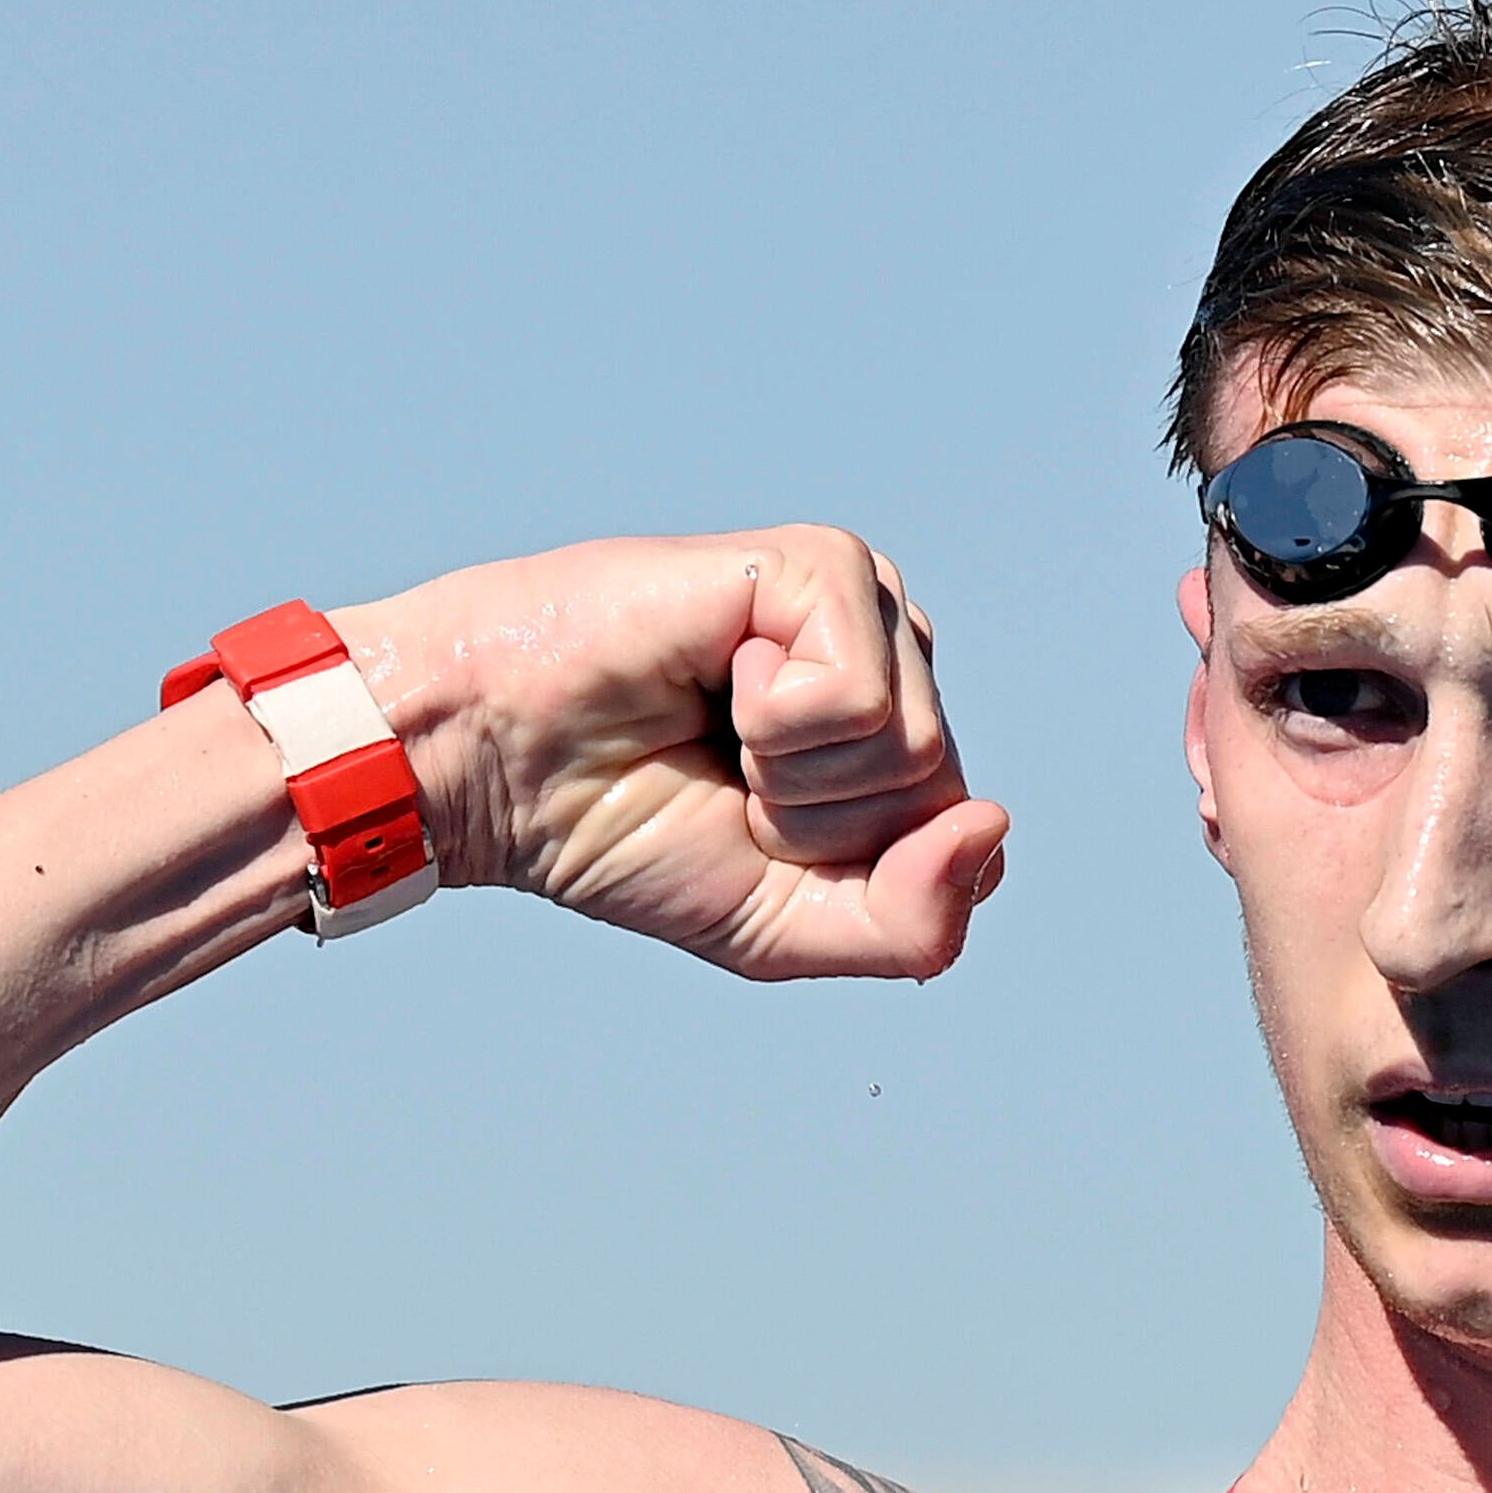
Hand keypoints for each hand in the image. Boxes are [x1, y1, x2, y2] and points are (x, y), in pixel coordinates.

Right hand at [333, 529, 1008, 981]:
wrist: (498, 770)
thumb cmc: (626, 834)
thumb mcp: (789, 928)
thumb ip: (914, 924)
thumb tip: (993, 822)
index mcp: (894, 743)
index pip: (963, 845)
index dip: (849, 874)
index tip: (751, 834)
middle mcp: (892, 664)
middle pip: (941, 798)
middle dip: (818, 825)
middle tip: (722, 777)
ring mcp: (862, 609)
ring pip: (911, 751)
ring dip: (792, 777)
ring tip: (714, 725)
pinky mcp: (823, 565)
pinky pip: (861, 696)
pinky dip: (776, 721)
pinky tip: (714, 673)